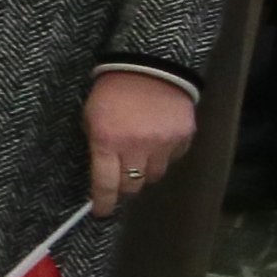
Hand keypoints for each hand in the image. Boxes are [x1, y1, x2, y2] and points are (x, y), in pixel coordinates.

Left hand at [80, 69, 194, 209]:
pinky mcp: (184, 137)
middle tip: (122, 179)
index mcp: (107, 141)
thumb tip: (105, 171)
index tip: (102, 212)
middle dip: (125, 186)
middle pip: (132, 185)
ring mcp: (163, 143)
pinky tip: (159, 141)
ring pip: (154, 175)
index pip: (105, 183)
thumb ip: (98, 144)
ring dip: (145, 171)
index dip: (104, 202)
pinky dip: (165, 156)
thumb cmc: (113, 91)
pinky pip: (173, 158)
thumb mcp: (93, 116)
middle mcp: (136, 147)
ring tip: (142, 156)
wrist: (150, 65)